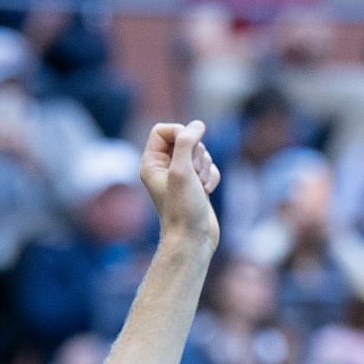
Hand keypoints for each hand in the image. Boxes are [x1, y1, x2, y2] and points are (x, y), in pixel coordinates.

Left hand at [140, 121, 220, 252]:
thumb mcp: (182, 171)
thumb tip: (197, 124)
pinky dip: (212, 176)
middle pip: (185, 139)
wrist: (193, 238)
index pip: (162, 130)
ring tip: (199, 186)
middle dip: (196, 153)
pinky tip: (207, 191)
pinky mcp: (195, 184)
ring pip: (200, 152)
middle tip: (193, 174)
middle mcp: (163, 168)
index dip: (179, 132)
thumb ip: (186, 143)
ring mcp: (180, 176)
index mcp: (151, 163)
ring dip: (205, 166)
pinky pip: (209, 166)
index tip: (189, 144)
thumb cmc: (183, 208)